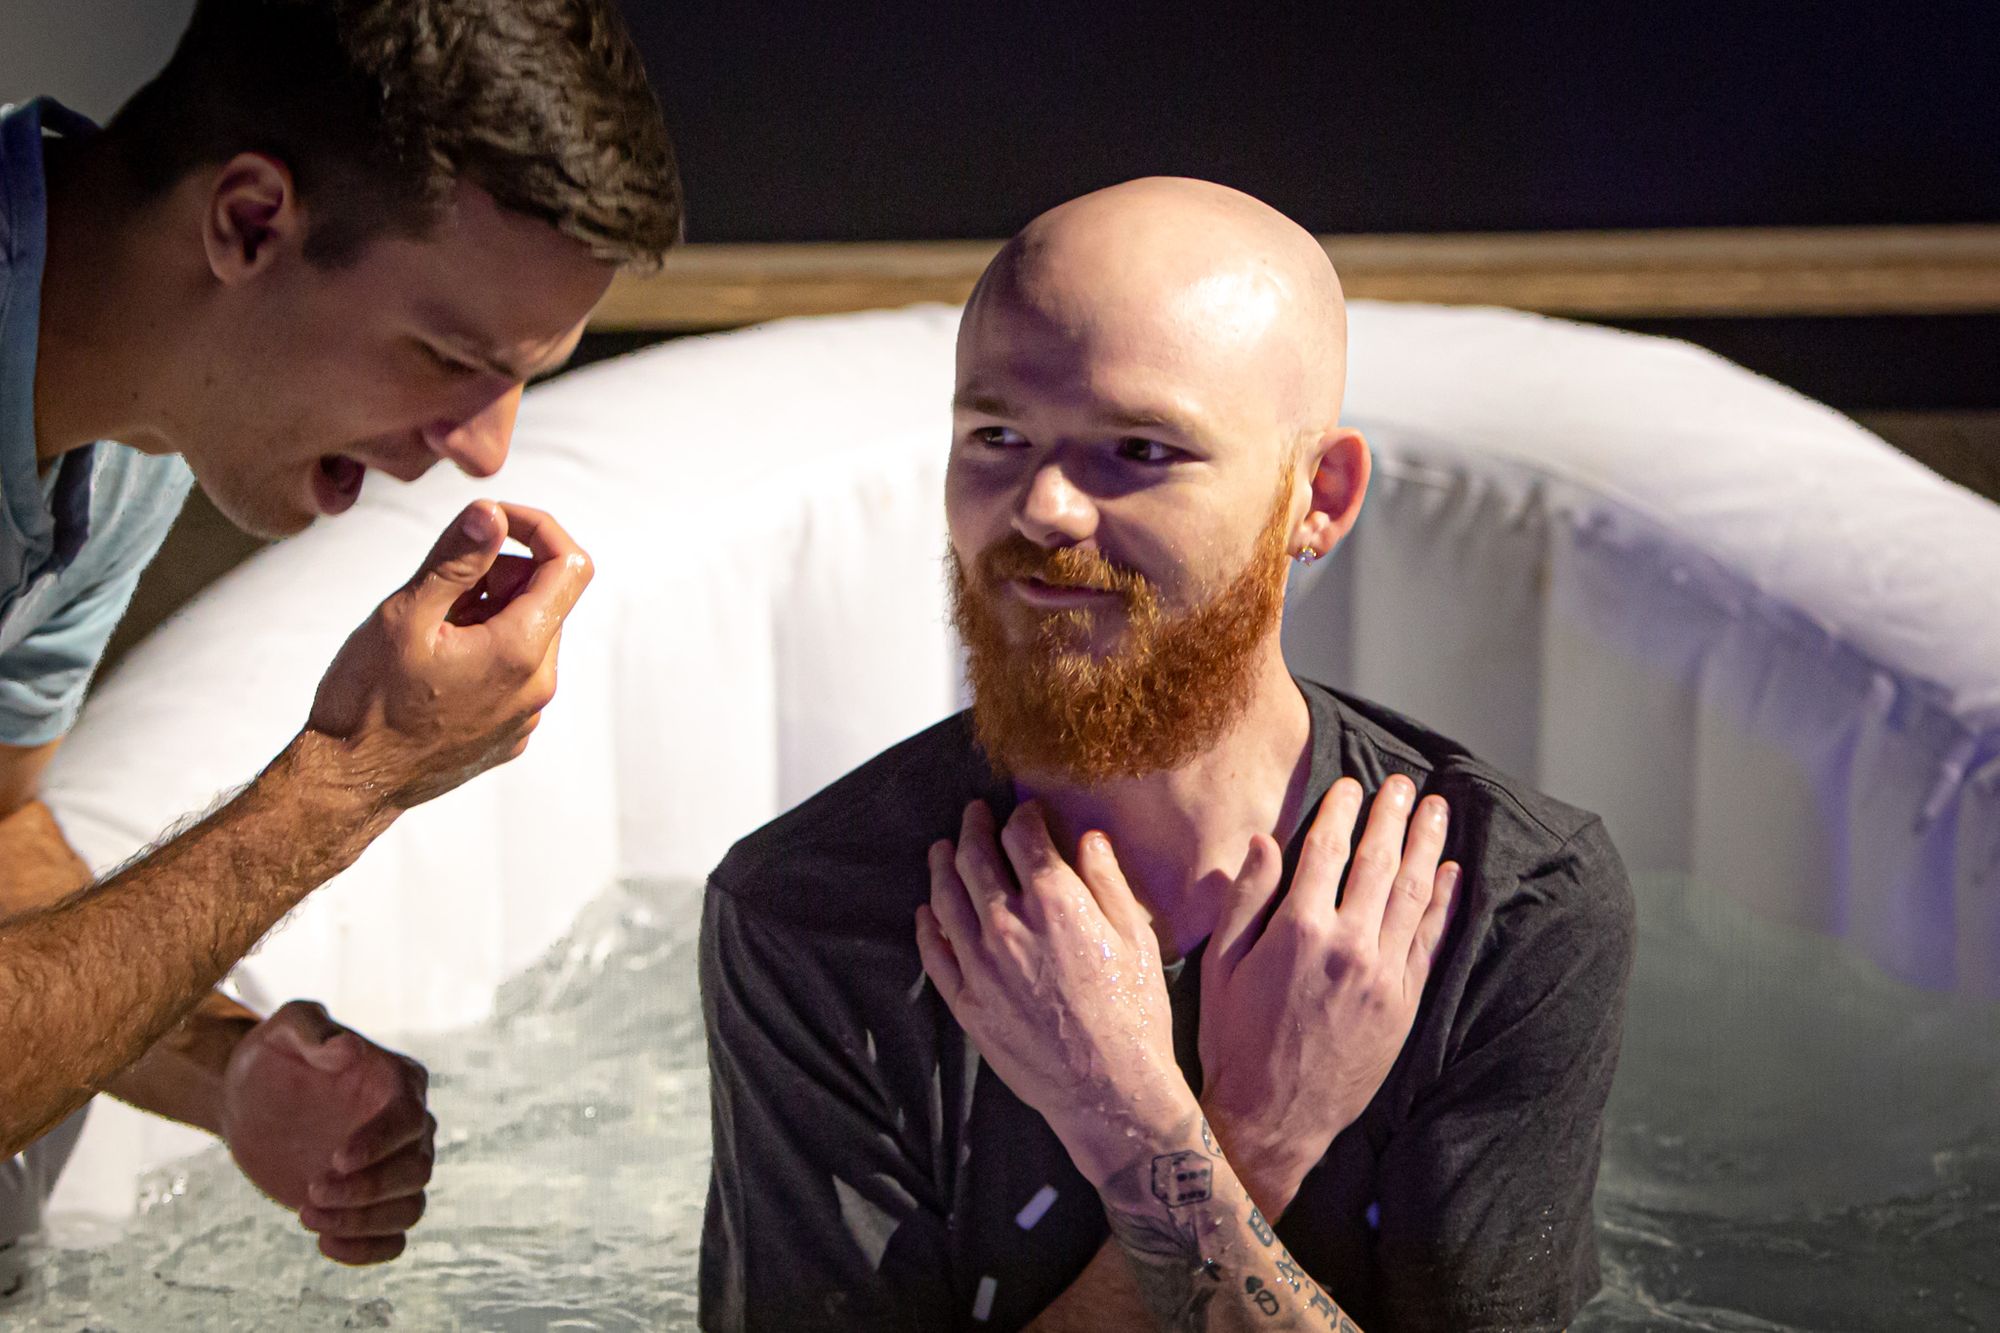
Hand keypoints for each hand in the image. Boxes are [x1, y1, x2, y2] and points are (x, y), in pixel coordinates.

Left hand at [220, 1001, 434, 1264]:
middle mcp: (407, 1126)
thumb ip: (311, 1029)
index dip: (381, 1145)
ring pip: (410, 1208)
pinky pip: (394, 1238)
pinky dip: (369, 1250)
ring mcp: (391, 1167)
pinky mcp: (370, 1201)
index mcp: (398, 1082)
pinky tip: (324, 1241)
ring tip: (306, 1215)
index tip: (335, 1161)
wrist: (249, 1098)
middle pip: (417, 1170)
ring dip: (364, 1222)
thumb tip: (348, 1048)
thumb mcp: (284, 1028)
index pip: (410, 1120)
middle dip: (367, 1190)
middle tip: (310, 1189)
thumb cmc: (273, 1054)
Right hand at [307, 500, 592, 810]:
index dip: (536, 527)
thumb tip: (494, 513)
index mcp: (522, 651)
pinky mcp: (509, 735)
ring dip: (490, 613)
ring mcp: (527, 716)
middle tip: (438, 586)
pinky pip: (514, 674)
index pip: (570, 564)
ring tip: (429, 629)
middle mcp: (538, 687)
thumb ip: (457, 557)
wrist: (346, 785)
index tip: (491, 520)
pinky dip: (485, 651)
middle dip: (500, 574)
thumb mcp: (406, 613)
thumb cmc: (368, 699)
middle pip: (546, 597)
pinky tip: (434, 666)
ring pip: (529, 634)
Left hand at [915, 801, 1193, 1185]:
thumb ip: (1107, 881)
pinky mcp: (967, 1001)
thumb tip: (1088, 838)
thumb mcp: (1137, 936)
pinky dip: (927, 925)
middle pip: (975, 858)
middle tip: (973, 813)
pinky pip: (935, 953)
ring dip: (942, 866)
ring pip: (946, 898)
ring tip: (942, 849)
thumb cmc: (1135, 1011)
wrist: (1110, 1089)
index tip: (1025, 810)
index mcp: (1054, 900)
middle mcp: (1007, 924)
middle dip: (973, 827)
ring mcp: (980, 964)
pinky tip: (927, 911)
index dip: (1023, 815)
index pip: (1023, 835)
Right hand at [1198, 775, 1459, 1215]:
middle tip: (1401, 783)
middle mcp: (1348, 945)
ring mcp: (1383, 975)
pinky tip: (1451, 871)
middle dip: (1391, 816)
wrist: (1274, 1119)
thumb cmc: (1235, 1042)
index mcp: (1298, 930)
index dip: (1341, 811)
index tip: (1350, 785)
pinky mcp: (1404, 1003)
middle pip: (1378, 862)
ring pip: (1413, 893)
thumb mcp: (1220, 967)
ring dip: (1427, 844)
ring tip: (1436, 809)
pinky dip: (1443, 901)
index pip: (1328, 849)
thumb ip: (1245, 900)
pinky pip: (1430, 939)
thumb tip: (1264, 841)